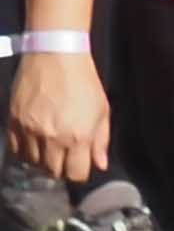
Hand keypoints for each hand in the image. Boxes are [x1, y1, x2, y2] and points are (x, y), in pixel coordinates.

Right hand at [7, 49, 107, 188]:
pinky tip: (33, 142)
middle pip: (52, 171)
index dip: (79, 173)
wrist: (56, 56)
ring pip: (32, 161)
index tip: (79, 166)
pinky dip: (23, 149)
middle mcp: (52, 137)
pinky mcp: (13, 120)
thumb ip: (101, 141)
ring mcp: (30, 129)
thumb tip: (100, 164)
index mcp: (78, 137)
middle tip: (64, 157)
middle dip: (60, 168)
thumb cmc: (84, 82)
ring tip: (49, 149)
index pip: (75, 174)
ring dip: (42, 159)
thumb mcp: (102, 111)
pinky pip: (14, 147)